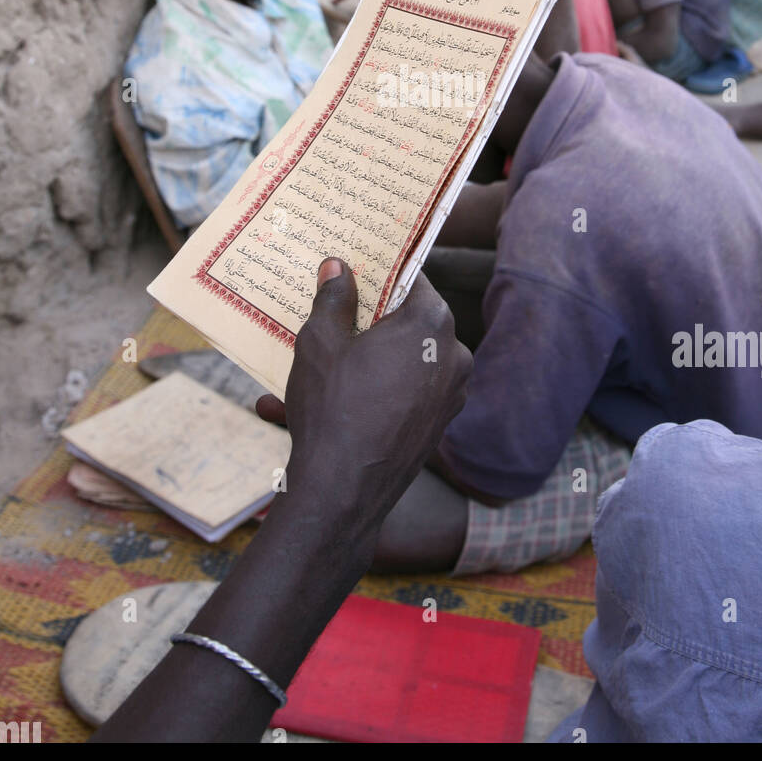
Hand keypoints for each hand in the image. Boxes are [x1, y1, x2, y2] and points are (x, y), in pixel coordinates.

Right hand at [257, 260, 471, 524]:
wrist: (344, 493)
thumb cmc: (334, 407)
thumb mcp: (320, 342)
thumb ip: (333, 298)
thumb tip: (338, 267)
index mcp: (432, 322)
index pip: (409, 278)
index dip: (378, 272)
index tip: (353, 270)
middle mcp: (454, 355)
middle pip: (406, 322)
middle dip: (366, 320)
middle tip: (329, 316)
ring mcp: (450, 394)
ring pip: (399, 363)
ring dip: (359, 363)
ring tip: (308, 369)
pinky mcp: (438, 426)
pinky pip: (400, 397)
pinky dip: (367, 395)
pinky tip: (316, 406)